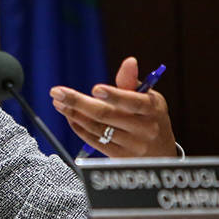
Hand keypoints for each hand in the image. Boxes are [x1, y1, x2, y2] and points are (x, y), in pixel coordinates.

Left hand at [49, 57, 175, 157]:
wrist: (161, 154)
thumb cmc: (150, 118)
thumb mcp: (148, 98)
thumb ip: (132, 82)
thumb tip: (129, 61)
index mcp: (152, 109)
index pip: (132, 101)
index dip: (114, 95)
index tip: (95, 88)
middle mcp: (144, 128)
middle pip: (106, 115)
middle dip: (78, 102)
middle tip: (57, 92)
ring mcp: (131, 145)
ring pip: (96, 128)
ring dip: (74, 114)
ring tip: (59, 102)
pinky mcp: (119, 157)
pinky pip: (94, 141)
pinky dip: (79, 127)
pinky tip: (70, 116)